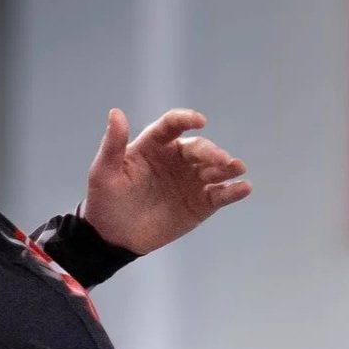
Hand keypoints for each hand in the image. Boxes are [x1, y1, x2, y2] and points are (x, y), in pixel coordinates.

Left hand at [80, 107, 249, 257]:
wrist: (111, 237)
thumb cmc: (106, 200)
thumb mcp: (103, 172)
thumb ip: (113, 144)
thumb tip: (115, 112)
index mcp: (155, 144)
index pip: (173, 125)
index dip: (186, 119)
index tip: (199, 122)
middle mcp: (177, 158)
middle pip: (198, 148)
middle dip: (211, 152)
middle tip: (220, 161)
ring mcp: (190, 180)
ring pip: (213, 169)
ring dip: (227, 167)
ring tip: (237, 169)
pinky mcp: (199, 203)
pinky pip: (219, 195)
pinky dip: (232, 191)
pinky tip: (244, 188)